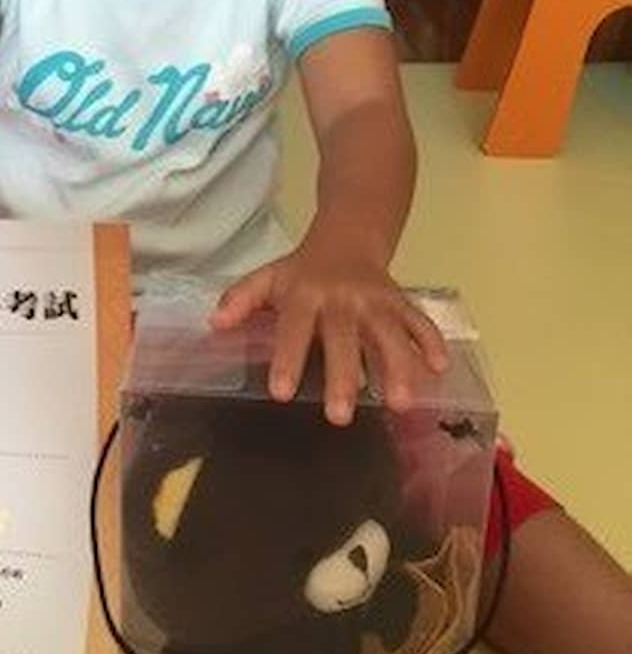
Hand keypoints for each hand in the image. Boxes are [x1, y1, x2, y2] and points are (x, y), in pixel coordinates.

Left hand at [211, 245, 447, 425]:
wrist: (347, 237)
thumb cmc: (301, 270)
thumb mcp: (267, 278)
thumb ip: (241, 299)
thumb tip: (215, 323)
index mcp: (305, 294)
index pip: (294, 329)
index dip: (287, 359)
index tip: (282, 392)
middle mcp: (342, 299)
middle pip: (344, 338)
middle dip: (344, 376)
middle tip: (340, 416)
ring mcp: (375, 300)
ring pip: (389, 333)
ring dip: (397, 366)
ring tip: (400, 403)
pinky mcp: (400, 302)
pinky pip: (419, 321)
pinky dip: (431, 342)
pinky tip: (439, 368)